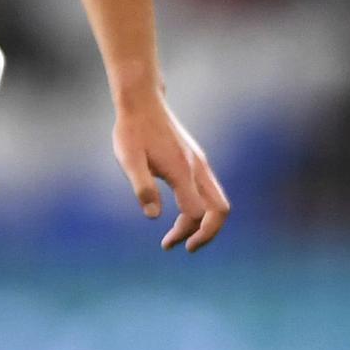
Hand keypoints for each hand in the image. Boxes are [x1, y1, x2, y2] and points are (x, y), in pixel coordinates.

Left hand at [113, 91, 229, 249]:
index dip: (186, 232)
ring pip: (217, 201)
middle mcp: (197, 168)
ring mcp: (200, 164)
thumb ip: (142, 187)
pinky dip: (202, 209)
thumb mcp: (129, 159)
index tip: (166, 243)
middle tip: (186, 247)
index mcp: (182, 171)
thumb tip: (153, 216)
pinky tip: (182, 212)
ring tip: (178, 235)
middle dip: (207, 233)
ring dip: (203, 222)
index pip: (197, 212)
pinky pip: (210, 192)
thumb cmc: (132, 131)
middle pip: (220, 209)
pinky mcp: (198, 161)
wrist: (143, 103)